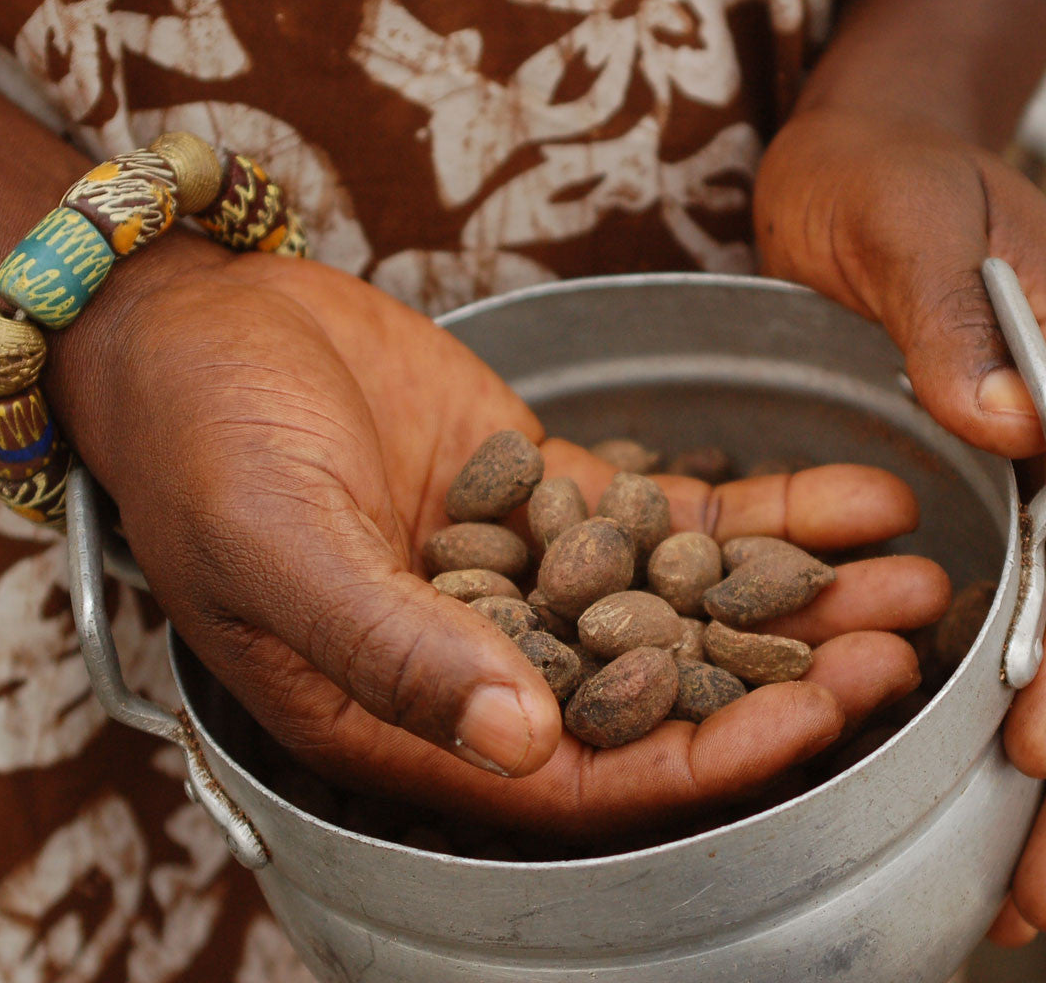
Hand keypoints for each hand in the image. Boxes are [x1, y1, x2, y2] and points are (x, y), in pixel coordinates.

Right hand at [49, 239, 947, 836]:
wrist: (199, 327)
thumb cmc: (202, 444)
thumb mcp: (283, 547)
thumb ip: (395, 648)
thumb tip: (521, 742)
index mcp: (402, 714)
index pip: (574, 775)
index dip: (696, 758)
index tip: (811, 718)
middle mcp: (473, 655)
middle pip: (651, 692)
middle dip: (776, 676)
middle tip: (893, 641)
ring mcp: (516, 566)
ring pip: (675, 601)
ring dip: (788, 594)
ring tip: (903, 571)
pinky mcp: (539, 486)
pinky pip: (659, 512)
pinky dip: (749, 508)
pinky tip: (842, 492)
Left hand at [754, 105, 1045, 938]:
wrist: (855, 160)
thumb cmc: (884, 176)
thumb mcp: (912, 226)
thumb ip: (957, 319)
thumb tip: (1024, 430)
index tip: (1037, 756)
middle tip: (1028, 896)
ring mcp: (1019, 472)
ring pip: (1045, 626)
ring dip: (1035, 758)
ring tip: (1008, 889)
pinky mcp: (952, 482)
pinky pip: (978, 594)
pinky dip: (980, 686)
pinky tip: (964, 770)